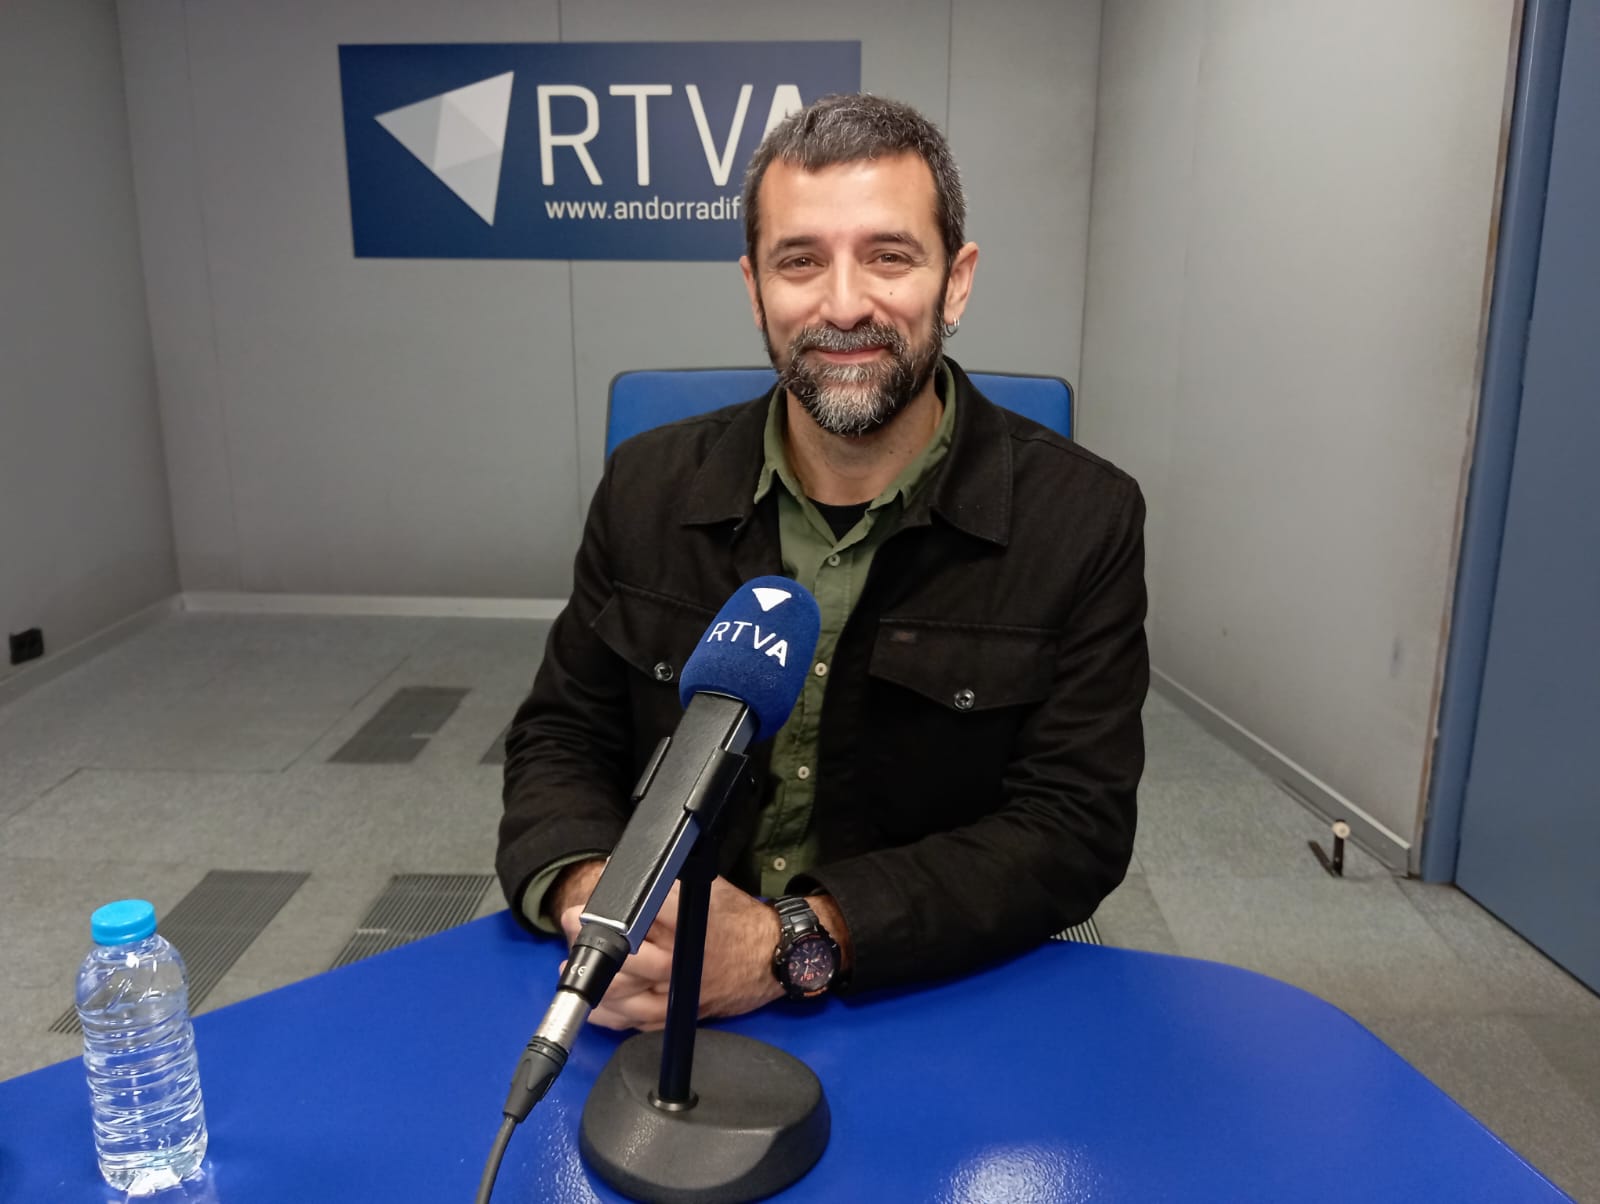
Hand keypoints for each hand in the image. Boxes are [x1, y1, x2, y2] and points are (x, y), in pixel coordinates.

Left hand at [559, 877, 783, 1031]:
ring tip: (571, 966)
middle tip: (572, 928)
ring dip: (592, 980)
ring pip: (623, 993)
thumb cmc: (736, 919)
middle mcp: (679, 959)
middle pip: (623, 957)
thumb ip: (664, 882)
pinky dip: (609, 1014)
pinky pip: (634, 1022)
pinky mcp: (676, 1014)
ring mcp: (676, 991)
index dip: (604, 911)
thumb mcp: (706, 886)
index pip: (636, 914)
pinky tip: (594, 1002)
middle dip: (590, 943)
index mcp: (685, 922)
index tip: (582, 908)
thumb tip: (617, 871)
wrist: (769, 958)